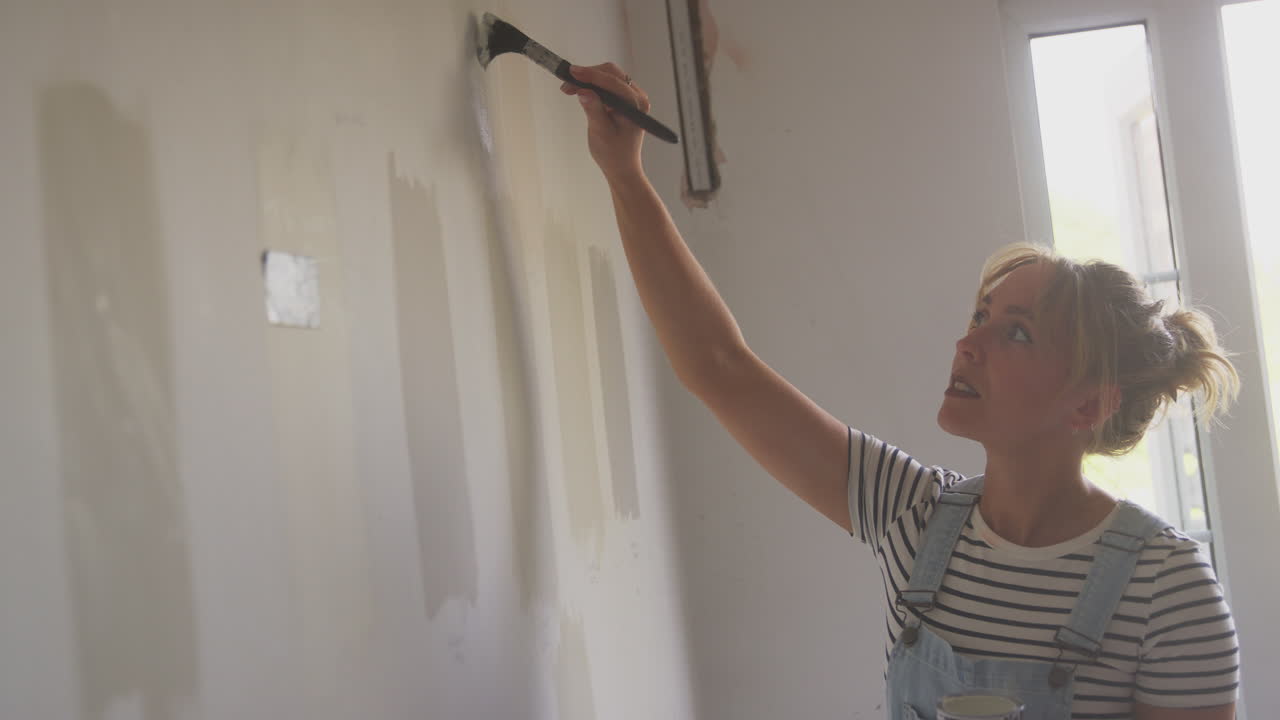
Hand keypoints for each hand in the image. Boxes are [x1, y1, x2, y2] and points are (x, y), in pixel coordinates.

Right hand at [560, 63, 649, 179]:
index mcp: (636, 105)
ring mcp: (631, 98)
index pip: (613, 82)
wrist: (621, 167)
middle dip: (588, 75)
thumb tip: (583, 91)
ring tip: (569, 88)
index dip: (591, 75)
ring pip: (608, 77)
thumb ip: (593, 110)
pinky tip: (578, 91)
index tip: (572, 73)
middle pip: (611, 74)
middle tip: (567, 82)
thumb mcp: (601, 132)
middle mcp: (637, 98)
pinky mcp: (622, 100)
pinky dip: (592, 86)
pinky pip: (607, 86)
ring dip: (588, 80)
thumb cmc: (614, 154)